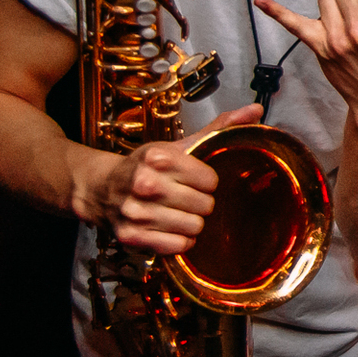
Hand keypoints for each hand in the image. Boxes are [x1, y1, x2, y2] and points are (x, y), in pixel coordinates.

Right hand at [79, 104, 264, 253]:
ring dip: (191, 223)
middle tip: (187, 198)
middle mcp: (144, 183)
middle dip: (201, 203)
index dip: (207, 182)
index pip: (211, 181)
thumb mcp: (178, 145)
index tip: (195, 180)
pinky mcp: (131, 236)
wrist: (102, 188)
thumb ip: (219, 128)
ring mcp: (135, 211)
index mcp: (158, 157)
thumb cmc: (147, 166)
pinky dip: (179, 241)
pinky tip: (170, 228)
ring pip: (194, 227)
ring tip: (177, 212)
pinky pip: (176, 246)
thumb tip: (254, 110)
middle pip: (205, 205)